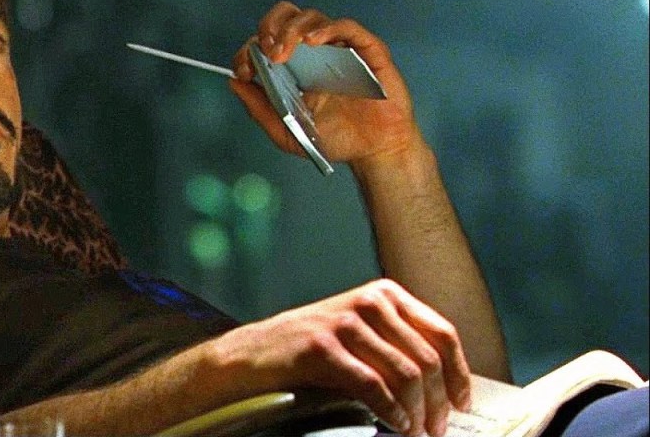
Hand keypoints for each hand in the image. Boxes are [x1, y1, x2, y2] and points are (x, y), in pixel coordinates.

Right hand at [208, 279, 471, 436]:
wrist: (254, 353)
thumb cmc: (311, 349)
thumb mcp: (361, 333)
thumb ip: (398, 345)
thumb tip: (445, 385)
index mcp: (385, 294)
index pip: (442, 333)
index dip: (458, 374)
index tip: (462, 403)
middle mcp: (369, 301)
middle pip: (426, 359)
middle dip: (438, 402)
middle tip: (437, 429)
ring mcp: (344, 322)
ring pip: (405, 374)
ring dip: (418, 412)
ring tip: (416, 433)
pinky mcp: (323, 347)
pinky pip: (373, 386)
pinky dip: (391, 411)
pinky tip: (396, 425)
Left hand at [230, 2, 421, 166]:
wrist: (374, 151)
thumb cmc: (334, 140)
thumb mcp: (287, 132)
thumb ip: (260, 109)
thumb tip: (234, 83)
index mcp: (292, 66)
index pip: (265, 41)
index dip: (250, 50)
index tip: (245, 69)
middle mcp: (314, 52)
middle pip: (286, 16)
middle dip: (269, 27)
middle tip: (267, 50)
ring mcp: (339, 48)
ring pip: (312, 17)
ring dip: (293, 28)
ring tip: (285, 50)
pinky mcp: (366, 50)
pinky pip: (347, 27)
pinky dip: (328, 28)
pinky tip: (314, 42)